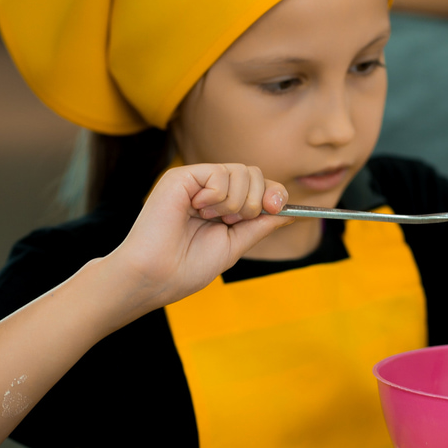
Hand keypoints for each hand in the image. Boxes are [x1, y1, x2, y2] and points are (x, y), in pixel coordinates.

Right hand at [103, 164, 289, 316]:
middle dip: (254, 201)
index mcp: (223, 206)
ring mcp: (196, 181)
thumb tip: (290, 213)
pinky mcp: (182, 177)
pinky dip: (216, 196)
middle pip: (254, 174)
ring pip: (240, 171)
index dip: (273, 194)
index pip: (259, 186)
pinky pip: (219, 173)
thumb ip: (260, 226)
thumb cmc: (188, 267)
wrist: (157, 276)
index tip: (276, 209)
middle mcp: (210, 190)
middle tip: (231, 221)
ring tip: (209, 219)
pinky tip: (196, 210)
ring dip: (234, 203)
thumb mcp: (235, 245)